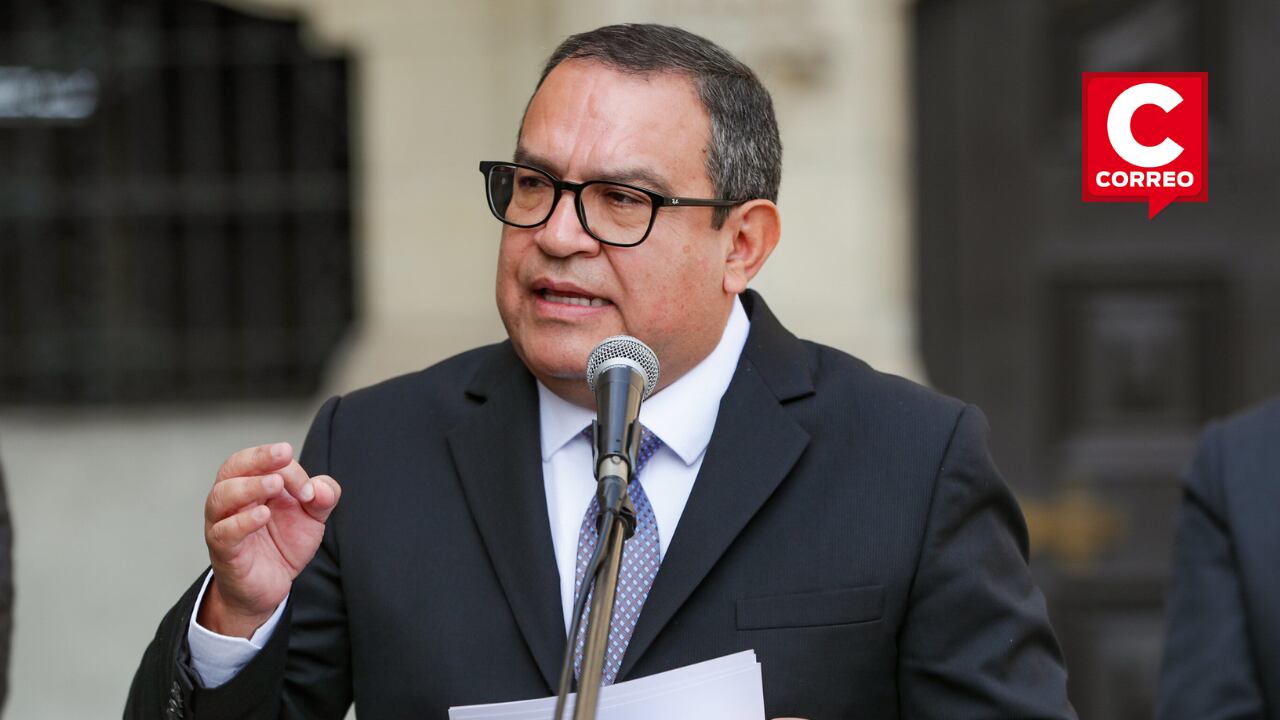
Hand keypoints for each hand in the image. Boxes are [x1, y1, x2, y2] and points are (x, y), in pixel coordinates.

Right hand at [197, 442, 341, 637]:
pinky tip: (262, 515)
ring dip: (249, 486)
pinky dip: (242, 522)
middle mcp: (233, 500)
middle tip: (284, 454)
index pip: (263, 462)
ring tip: (275, 484)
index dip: (288, 468)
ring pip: (221, 496)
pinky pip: (224, 532)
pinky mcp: (224, 551)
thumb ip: (322, 497)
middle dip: (258, 457)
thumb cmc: (283, 544)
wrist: (270, 585)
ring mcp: (224, 524)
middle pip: (233, 467)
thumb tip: (321, 488)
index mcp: (253, 484)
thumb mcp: (312, 517)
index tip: (309, 489)